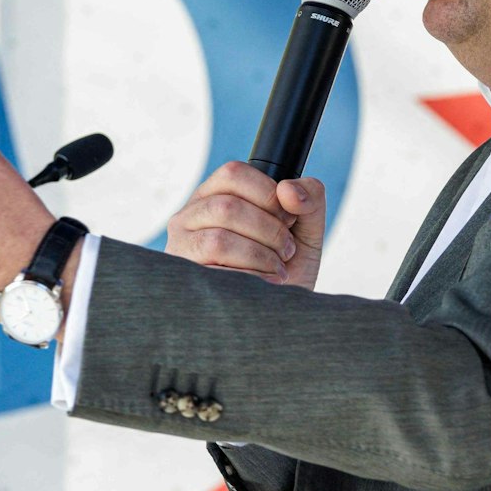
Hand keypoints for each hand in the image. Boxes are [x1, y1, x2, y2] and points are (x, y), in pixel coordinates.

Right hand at [165, 161, 325, 287]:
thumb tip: (288, 191)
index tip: (287, 218)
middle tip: (287, 250)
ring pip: (219, 241)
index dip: (267, 193)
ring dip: (260, 256)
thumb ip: (309, 199)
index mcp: (213, 196)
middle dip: (269, 231)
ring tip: (277, 269)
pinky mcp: (185, 281)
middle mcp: (189, 218)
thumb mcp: (306, 230)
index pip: (233, 173)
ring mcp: (181, 249)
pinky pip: (217, 274)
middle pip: (227, 207)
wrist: (274, 317)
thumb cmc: (284, 269)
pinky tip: (266, 285)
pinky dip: (252, 279)